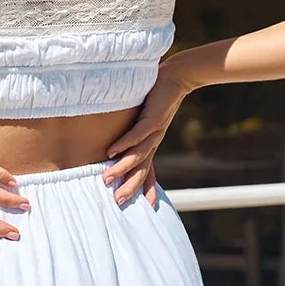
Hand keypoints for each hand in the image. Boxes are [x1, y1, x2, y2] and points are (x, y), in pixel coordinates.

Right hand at [100, 66, 189, 205]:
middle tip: (118, 202)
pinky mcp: (152, 118)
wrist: (178, 78)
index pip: (147, 171)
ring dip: (122, 168)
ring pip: (137, 155)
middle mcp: (154, 142)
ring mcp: (154, 131)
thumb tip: (118, 142)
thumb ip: (133, 132)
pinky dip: (124, 143)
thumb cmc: (158, 97)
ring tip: (106, 179)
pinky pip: (137, 134)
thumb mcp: (145, 119)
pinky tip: (112, 151)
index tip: (143, 208)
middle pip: (141, 170)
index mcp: (152, 144)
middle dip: (130, 187)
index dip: (146, 188)